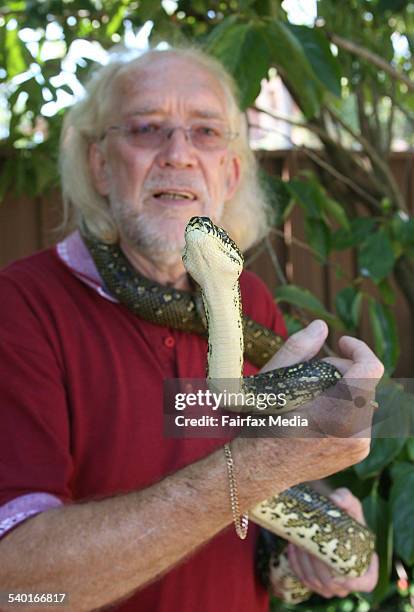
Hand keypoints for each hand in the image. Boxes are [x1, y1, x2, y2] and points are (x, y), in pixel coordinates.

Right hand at [256, 320, 383, 484]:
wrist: (258, 468)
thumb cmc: (261, 423)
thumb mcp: (273, 381)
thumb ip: (299, 349)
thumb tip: (321, 326)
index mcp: (339, 414)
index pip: (370, 368)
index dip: (357, 348)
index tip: (340, 342)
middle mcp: (357, 432)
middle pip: (364, 382)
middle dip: (341, 371)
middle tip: (310, 374)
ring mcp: (360, 445)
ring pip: (362, 399)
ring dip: (342, 390)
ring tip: (310, 396)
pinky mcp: (358, 452)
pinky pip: (359, 418)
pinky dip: (343, 408)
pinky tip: (317, 413)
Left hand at [286, 487, 378, 597]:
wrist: (329, 520)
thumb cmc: (346, 515)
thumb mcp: (350, 505)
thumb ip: (347, 498)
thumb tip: (337, 499)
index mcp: (367, 568)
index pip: (365, 583)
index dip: (352, 577)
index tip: (335, 559)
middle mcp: (349, 582)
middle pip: (333, 582)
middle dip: (317, 563)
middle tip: (307, 543)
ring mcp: (332, 587)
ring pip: (316, 581)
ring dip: (304, 562)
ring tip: (298, 542)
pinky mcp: (315, 584)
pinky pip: (304, 579)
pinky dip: (297, 565)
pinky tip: (293, 548)